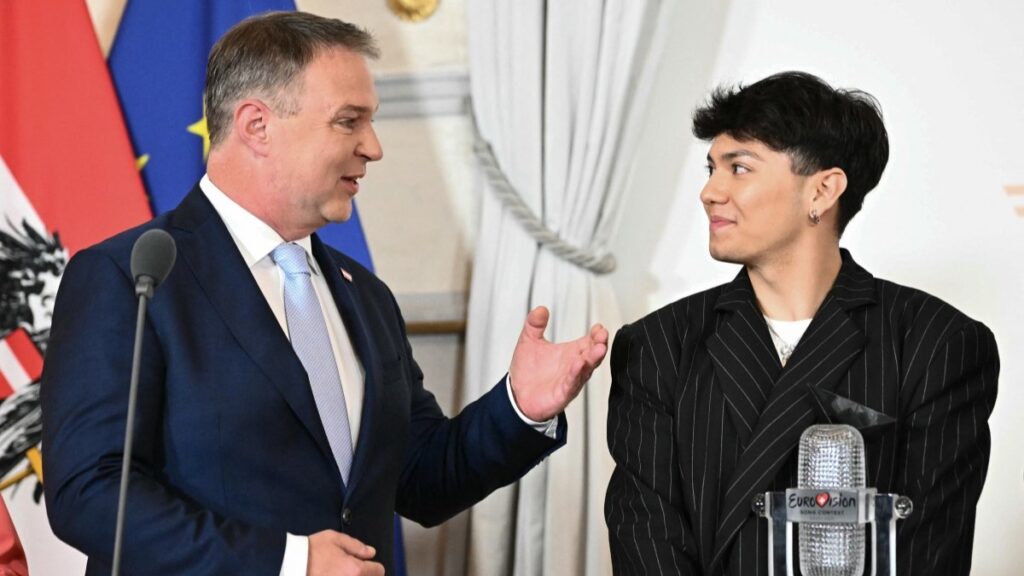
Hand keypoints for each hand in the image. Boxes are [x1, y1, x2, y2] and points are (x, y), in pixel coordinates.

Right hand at [307, 530, 383, 575]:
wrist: (291, 564)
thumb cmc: (313, 550)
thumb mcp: (335, 539)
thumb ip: (356, 546)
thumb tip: (371, 553)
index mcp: (355, 569)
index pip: (378, 571)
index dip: (374, 566)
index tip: (367, 564)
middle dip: (366, 575)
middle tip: (355, 570)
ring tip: (344, 574)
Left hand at [508, 306, 608, 421]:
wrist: (517, 395)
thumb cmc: (528, 371)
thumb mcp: (529, 341)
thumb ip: (534, 324)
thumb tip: (540, 309)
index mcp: (570, 353)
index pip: (589, 342)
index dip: (595, 334)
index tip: (599, 327)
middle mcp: (574, 366)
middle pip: (592, 354)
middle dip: (599, 344)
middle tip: (602, 335)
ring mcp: (570, 380)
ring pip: (586, 369)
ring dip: (592, 359)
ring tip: (598, 348)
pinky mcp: (563, 394)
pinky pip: (572, 384)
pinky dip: (576, 374)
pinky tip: (578, 365)